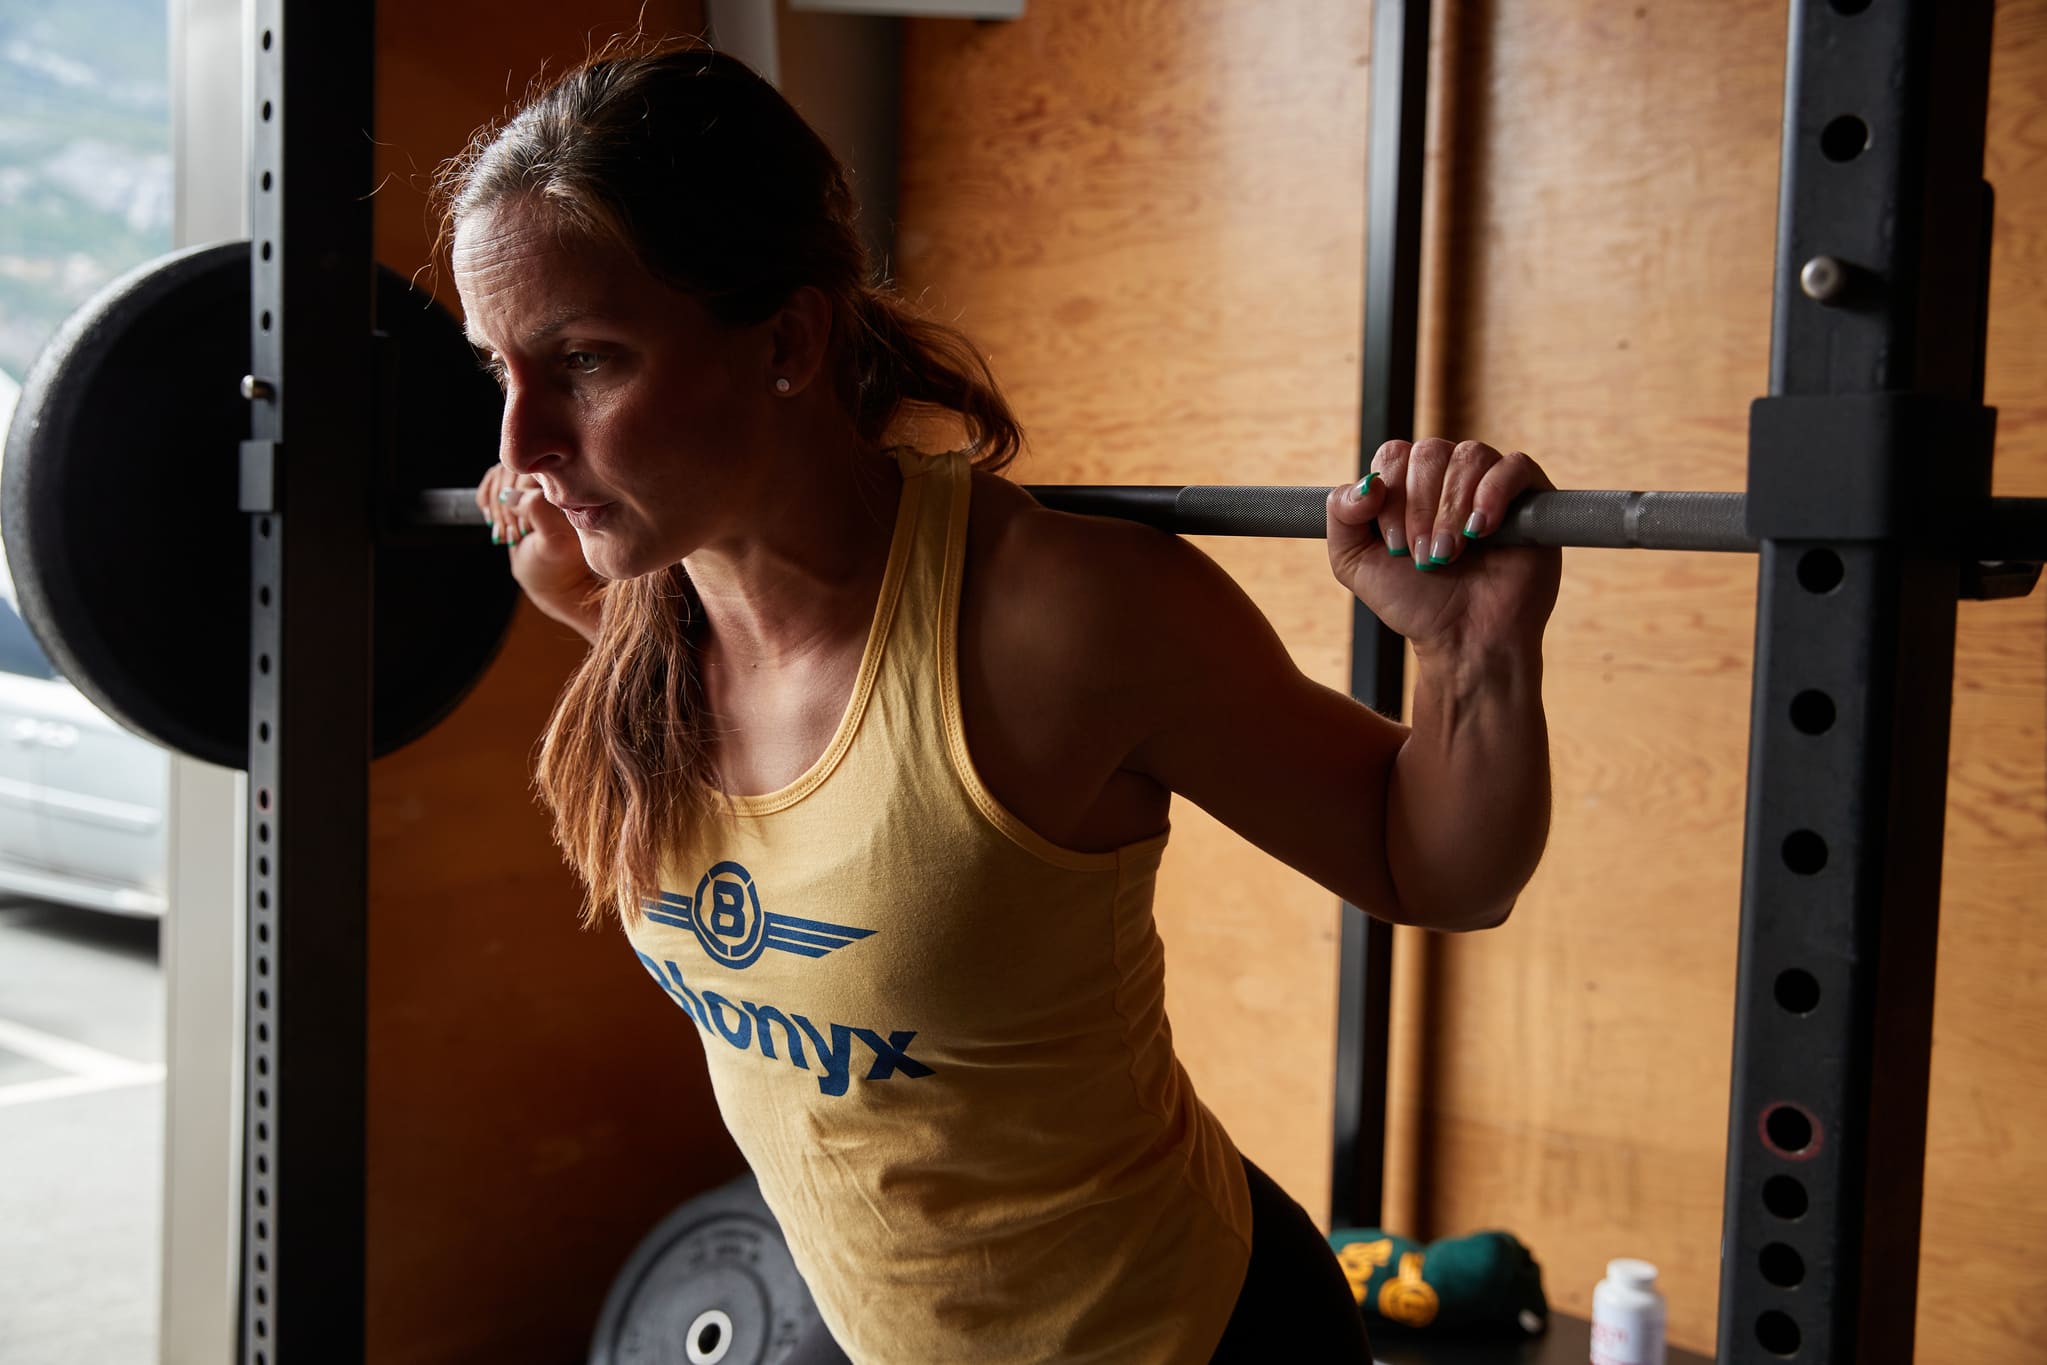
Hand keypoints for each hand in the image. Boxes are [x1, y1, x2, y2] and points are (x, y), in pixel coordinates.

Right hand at [473, 464, 602, 628]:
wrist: (550, 578)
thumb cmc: (555, 563)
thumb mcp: (551, 542)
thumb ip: (538, 511)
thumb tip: (512, 492)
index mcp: (572, 488)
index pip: (535, 473)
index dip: (522, 500)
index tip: (525, 530)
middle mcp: (555, 480)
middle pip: (514, 470)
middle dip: (506, 506)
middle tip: (514, 534)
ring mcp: (535, 480)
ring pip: (501, 472)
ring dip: (496, 506)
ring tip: (507, 532)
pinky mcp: (518, 485)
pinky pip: (493, 476)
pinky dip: (487, 500)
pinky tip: (493, 520)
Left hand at [1324, 438, 1561, 654]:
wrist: (1464, 638)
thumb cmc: (1414, 602)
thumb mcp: (1355, 563)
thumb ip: (1341, 516)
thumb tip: (1366, 482)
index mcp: (1407, 485)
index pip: (1393, 455)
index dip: (1391, 495)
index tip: (1395, 547)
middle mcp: (1447, 477)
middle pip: (1429, 453)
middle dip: (1421, 508)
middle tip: (1424, 557)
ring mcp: (1489, 483)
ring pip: (1468, 456)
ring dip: (1452, 509)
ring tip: (1451, 553)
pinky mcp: (1530, 496)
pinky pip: (1513, 466)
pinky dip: (1492, 494)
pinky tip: (1481, 530)